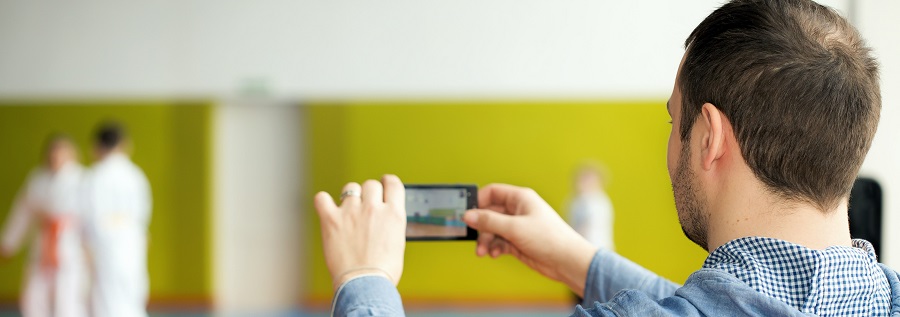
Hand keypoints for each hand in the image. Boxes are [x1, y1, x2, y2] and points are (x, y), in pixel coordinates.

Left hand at [314, 174, 406, 289]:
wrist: (365, 285)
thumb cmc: (383, 271)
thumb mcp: (397, 242)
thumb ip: (390, 223)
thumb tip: (383, 216)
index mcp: (394, 214)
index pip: (392, 183)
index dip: (386, 182)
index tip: (383, 185)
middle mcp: (373, 208)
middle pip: (370, 184)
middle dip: (368, 193)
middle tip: (365, 205)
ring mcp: (352, 212)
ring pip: (350, 188)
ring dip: (350, 197)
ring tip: (348, 211)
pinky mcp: (331, 220)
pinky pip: (322, 198)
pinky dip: (323, 201)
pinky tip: (326, 207)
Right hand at [463, 184, 596, 296]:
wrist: (567, 261)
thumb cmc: (548, 238)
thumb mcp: (514, 228)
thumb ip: (489, 221)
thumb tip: (467, 215)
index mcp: (520, 198)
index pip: (492, 192)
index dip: (478, 201)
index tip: (466, 214)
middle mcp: (518, 210)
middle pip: (489, 213)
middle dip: (481, 227)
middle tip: (474, 239)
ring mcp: (518, 227)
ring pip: (492, 230)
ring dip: (485, 241)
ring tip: (483, 252)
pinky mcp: (518, 242)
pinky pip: (499, 241)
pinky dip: (494, 247)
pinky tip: (494, 254)